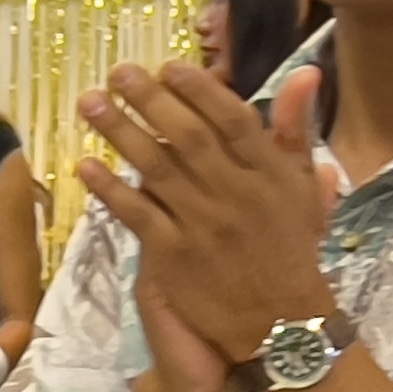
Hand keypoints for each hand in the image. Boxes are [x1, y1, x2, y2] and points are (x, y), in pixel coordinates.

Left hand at [78, 61, 338, 369]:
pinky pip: (136, 215)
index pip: (233, 119)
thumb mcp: (303, 189)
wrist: (280, 326)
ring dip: (119, 133)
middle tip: (118, 72)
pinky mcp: (173, 256)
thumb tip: (306, 72)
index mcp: (270, 174)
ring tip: (90, 103)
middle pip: (186, 136)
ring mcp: (202, 225)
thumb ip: (296, 130)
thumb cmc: (290, 250)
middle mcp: (236, 194)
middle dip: (149, 100)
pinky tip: (85, 165)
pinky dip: (109, 189)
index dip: (200, 89)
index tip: (169, 65)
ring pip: (155, 169)